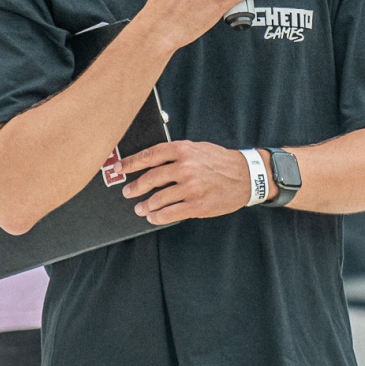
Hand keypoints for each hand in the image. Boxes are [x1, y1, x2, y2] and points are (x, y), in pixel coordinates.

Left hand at [116, 141, 252, 224]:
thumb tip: (151, 163)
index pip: (149, 155)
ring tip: (140, 208)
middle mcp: (185, 167)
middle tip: (128, 192)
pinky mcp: (196, 205)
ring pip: (158, 198)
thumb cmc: (220, 161)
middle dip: (135, 187)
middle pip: (150, 178)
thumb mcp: (198, 148)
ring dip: (145, 205)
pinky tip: (153, 217)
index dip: (130, 163)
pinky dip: (157, 216)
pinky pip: (169, 213)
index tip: (119, 168)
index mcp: (183, 150)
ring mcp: (190, 187)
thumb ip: (176, 154)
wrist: (246, 176)